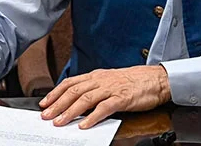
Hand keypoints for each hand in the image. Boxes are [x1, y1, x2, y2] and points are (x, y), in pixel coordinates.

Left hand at [38, 65, 170, 128]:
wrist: (156, 79)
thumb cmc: (133, 81)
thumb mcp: (109, 80)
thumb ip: (94, 87)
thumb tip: (77, 98)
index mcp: (96, 75)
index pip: (70, 83)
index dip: (55, 93)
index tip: (44, 103)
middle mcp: (100, 80)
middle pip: (74, 91)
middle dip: (57, 104)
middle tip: (46, 115)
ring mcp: (111, 89)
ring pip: (85, 99)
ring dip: (70, 112)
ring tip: (60, 122)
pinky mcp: (122, 98)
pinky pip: (104, 108)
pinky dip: (92, 117)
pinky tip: (84, 125)